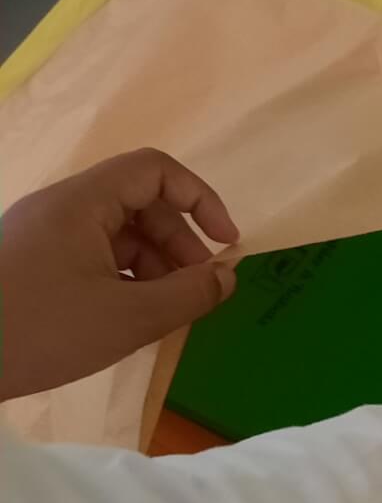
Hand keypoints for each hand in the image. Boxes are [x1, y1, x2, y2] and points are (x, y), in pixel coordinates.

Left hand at [0, 149, 239, 401]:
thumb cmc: (42, 331)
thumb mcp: (129, 319)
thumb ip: (190, 295)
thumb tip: (227, 277)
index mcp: (81, 203)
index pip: (154, 170)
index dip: (201, 199)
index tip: (227, 244)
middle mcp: (61, 208)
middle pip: (140, 203)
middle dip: (180, 243)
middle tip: (199, 291)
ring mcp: (43, 235)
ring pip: (118, 233)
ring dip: (156, 265)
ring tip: (167, 311)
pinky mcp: (32, 263)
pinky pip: (94, 255)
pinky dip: (126, 279)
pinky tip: (132, 317)